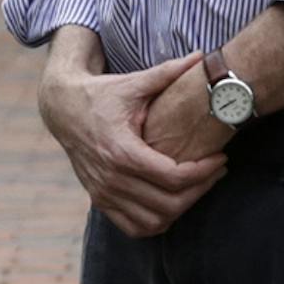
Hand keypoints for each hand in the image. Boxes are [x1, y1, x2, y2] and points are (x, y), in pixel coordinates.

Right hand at [38, 50, 226, 238]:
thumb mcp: (133, 83)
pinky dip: (157, 222)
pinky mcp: (99, 200)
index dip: (204, 172)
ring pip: (154, 221)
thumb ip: (167, 72)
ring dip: (181, 209)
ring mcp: (103, 193)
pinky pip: (134, 227)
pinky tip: (173, 202)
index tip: (220, 159)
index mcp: (122, 150)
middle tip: (216, 172)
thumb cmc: (102, 93)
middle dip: (200, 190)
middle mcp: (112, 178)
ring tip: (198, 185)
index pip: (174, 176)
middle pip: (169, 203)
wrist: (63, 108)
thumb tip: (201, 55)